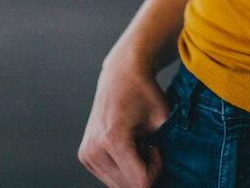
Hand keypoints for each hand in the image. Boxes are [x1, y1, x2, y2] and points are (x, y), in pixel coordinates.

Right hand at [78, 50, 169, 187]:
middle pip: (127, 187)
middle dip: (144, 171)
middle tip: (147, 143)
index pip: (140, 183)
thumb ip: (165, 151)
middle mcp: (94, 149)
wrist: (121, 72)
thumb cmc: (145, 92)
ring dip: (133, 171)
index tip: (155, 145)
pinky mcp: (84, 156)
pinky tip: (126, 145)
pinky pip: (110, 177)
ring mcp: (86, 154)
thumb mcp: (163, 119)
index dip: (156, 169)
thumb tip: (165, 178)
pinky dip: (123, 168)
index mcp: (112, 139)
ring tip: (136, 142)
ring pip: (118, 185)